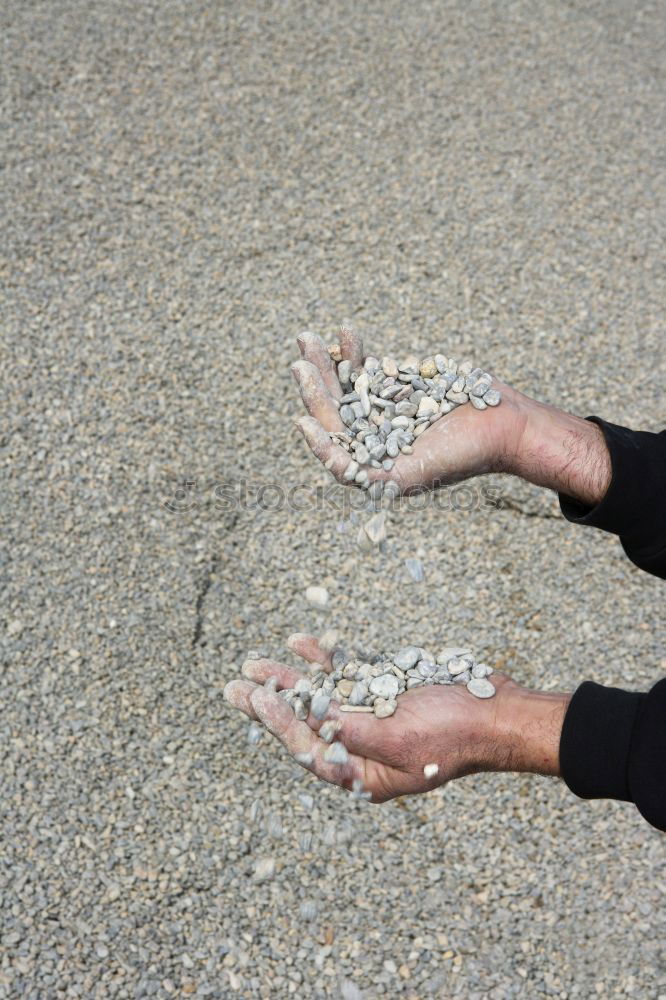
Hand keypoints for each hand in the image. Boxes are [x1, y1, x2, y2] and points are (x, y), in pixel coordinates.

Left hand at [223, 635, 569, 801]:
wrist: (499, 710)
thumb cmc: (455, 735)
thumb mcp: (401, 741)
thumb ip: (354, 732)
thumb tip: (313, 722)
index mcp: (364, 775)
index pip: (308, 748)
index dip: (278, 723)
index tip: (253, 698)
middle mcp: (363, 747)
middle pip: (307, 721)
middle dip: (271, 702)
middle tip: (234, 685)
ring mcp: (373, 715)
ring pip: (321, 693)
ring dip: (291, 676)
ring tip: (254, 660)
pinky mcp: (385, 689)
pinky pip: (347, 672)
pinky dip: (325, 658)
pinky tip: (302, 641)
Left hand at [292, 325, 610, 505]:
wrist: (503, 425)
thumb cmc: (463, 456)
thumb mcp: (416, 474)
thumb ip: (377, 479)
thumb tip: (338, 471)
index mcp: (372, 465)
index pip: (335, 449)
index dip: (317, 434)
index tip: (301, 417)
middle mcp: (373, 439)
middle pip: (333, 411)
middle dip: (314, 386)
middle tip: (298, 362)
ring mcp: (383, 409)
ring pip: (344, 384)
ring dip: (325, 362)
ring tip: (306, 337)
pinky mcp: (398, 384)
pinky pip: (369, 367)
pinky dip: (355, 351)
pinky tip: (346, 332)